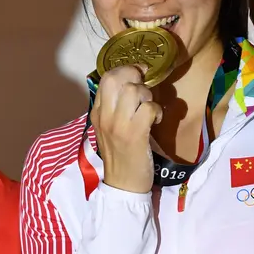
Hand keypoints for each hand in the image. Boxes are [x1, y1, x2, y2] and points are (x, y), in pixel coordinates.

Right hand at [91, 64, 161, 193]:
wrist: (122, 183)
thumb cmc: (120, 154)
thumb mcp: (109, 128)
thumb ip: (114, 107)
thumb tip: (131, 85)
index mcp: (97, 112)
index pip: (106, 79)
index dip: (125, 70)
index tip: (138, 75)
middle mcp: (104, 116)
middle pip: (117, 79)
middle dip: (135, 77)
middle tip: (145, 88)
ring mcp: (118, 125)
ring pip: (133, 91)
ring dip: (147, 95)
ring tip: (149, 108)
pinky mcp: (134, 134)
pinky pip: (148, 108)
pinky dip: (156, 111)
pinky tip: (155, 121)